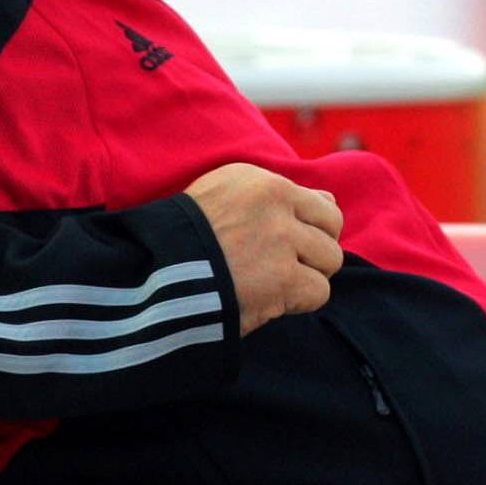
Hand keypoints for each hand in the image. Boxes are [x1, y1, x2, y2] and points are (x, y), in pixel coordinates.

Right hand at [184, 163, 343, 335]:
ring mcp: (281, 240)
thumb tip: (330, 201)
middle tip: (283, 267)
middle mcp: (275, 203)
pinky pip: (319, 291)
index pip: (320, 202)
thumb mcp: (221, 196)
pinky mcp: (282, 278)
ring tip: (273, 284)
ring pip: (330, 260)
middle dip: (314, 251)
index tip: (283, 247)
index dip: (308, 230)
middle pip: (332, 227)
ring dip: (307, 277)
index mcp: (260, 182)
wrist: (153, 273)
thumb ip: (274, 197)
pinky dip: (298, 302)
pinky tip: (270, 301)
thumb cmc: (182, 240)